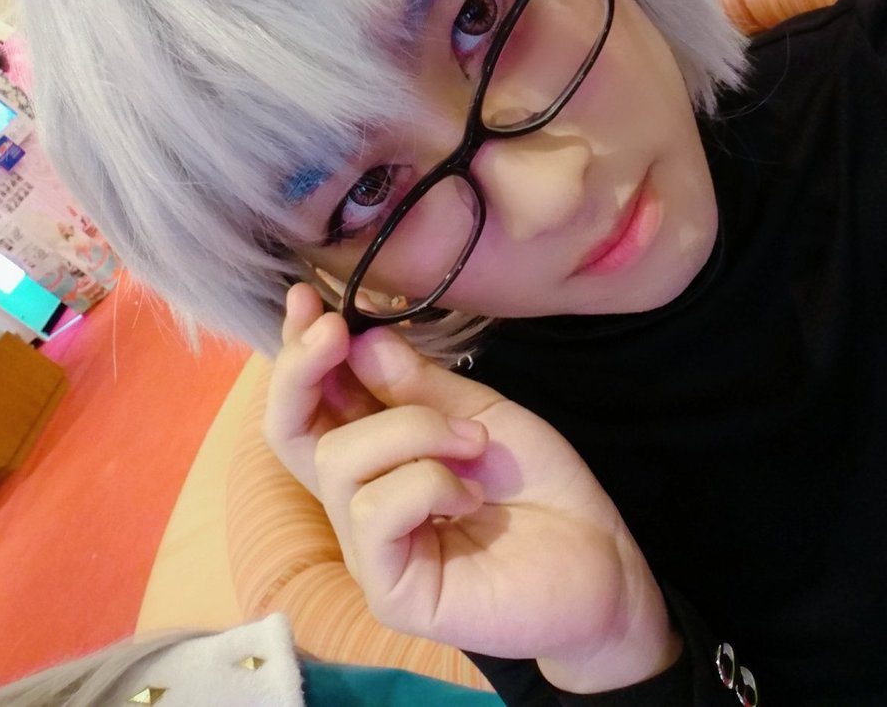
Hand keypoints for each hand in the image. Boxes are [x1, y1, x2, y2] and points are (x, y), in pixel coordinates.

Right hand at [265, 283, 680, 692]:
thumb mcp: (479, 412)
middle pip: (286, 433)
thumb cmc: (538, 484)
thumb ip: (416, 384)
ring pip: (341, 461)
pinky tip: (472, 495)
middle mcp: (358, 497)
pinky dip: (428, 483)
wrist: (600, 557)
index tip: (307, 297)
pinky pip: (375, 512)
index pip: (308, 403)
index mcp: (375, 452)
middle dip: (303, 370)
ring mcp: (369, 546)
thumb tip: (359, 340)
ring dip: (414, 430)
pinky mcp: (390, 589)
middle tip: (338, 330)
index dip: (297, 351)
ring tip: (474, 442)